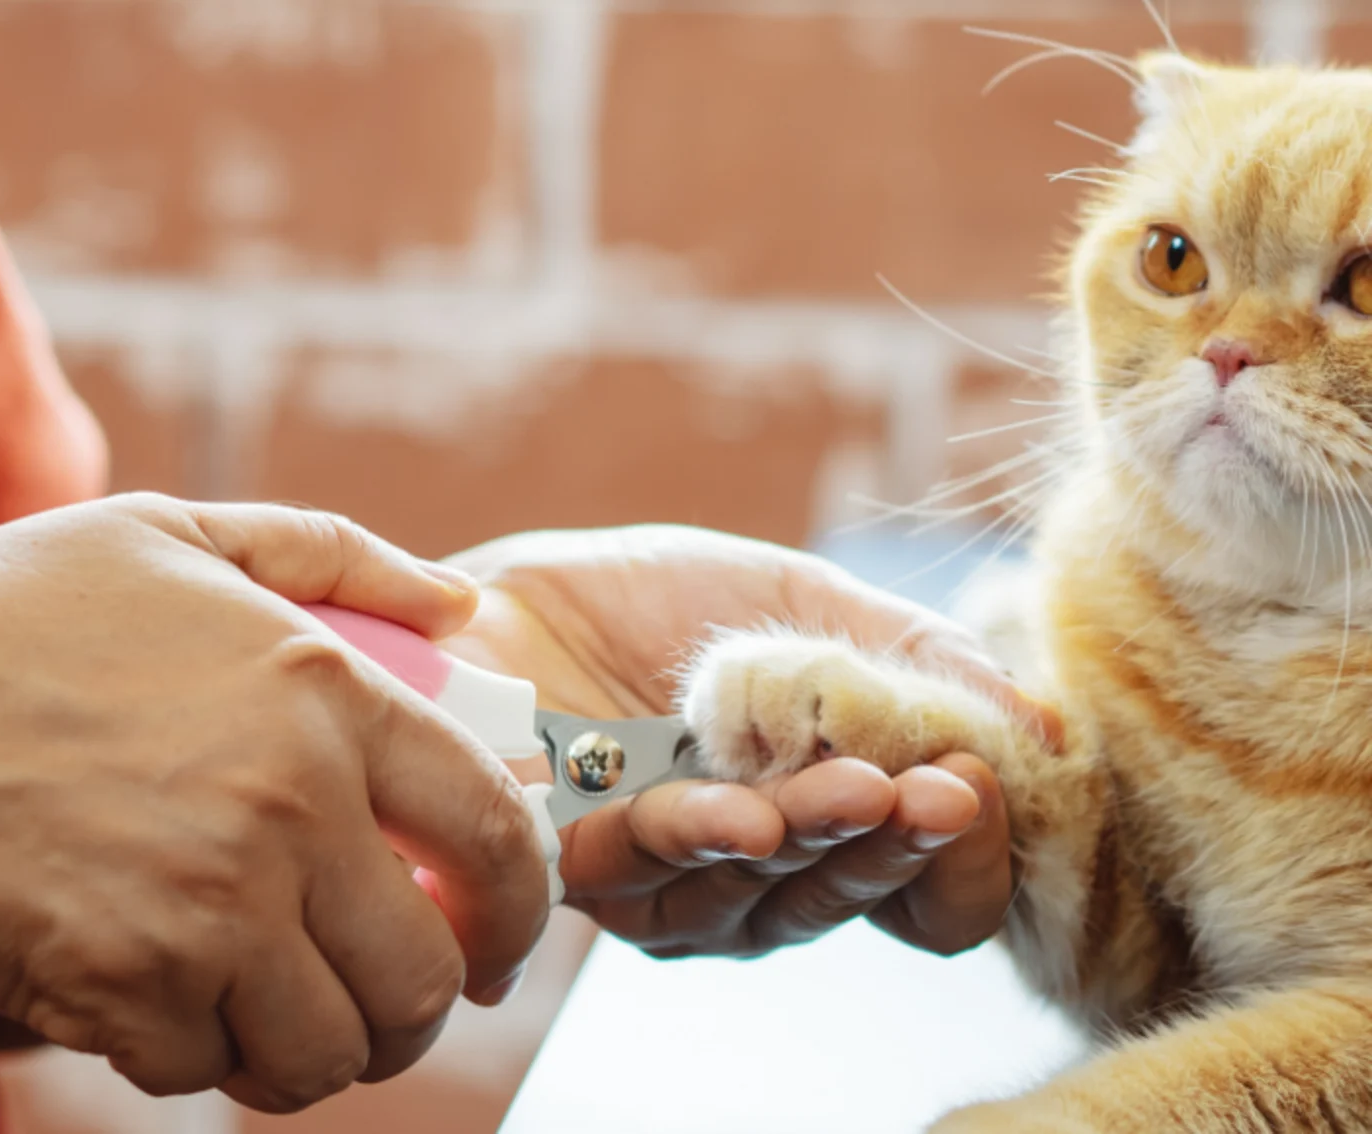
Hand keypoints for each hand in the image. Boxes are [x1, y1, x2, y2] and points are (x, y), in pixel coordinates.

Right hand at [0, 494, 546, 1111]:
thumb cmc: (11, 626)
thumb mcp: (180, 539)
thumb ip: (339, 559)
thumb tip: (462, 603)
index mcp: (324, 695)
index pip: (494, 830)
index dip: (526, 904)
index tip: (506, 937)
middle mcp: (290, 807)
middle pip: (426, 971)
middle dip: (422, 1005)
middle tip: (386, 997)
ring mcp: (212, 908)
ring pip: (333, 1048)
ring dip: (319, 1049)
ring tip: (280, 1010)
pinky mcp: (129, 990)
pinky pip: (212, 1070)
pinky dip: (202, 1056)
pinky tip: (169, 1000)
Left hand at [443, 524, 1060, 958]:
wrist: (502, 592)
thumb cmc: (642, 601)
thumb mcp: (797, 599)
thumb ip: (909, 656)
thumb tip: (1043, 725)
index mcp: (819, 813)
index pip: (923, 884)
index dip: (963, 855)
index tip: (983, 781)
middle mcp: (758, 875)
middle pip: (855, 895)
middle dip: (908, 844)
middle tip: (954, 790)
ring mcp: (673, 891)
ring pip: (769, 899)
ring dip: (822, 841)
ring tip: (867, 789)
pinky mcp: (587, 884)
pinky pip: (658, 881)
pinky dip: (709, 843)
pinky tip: (751, 812)